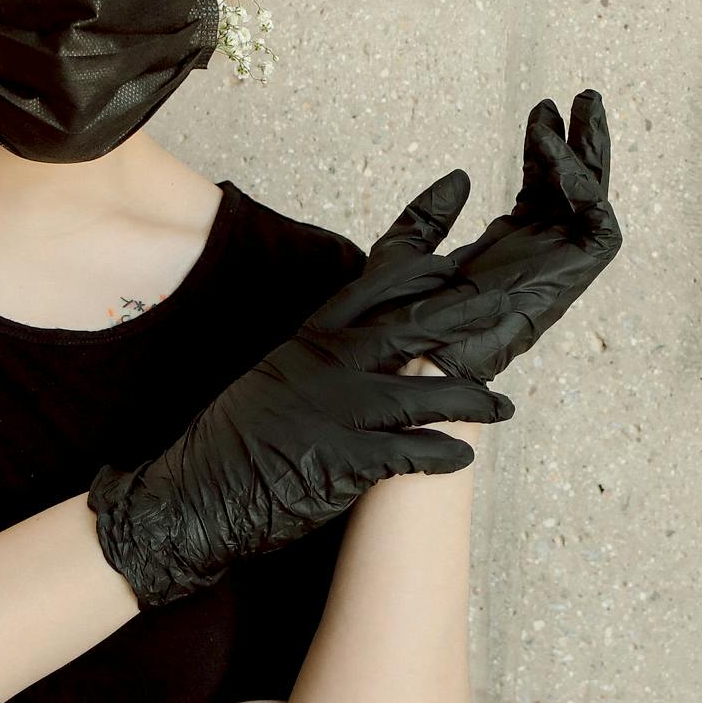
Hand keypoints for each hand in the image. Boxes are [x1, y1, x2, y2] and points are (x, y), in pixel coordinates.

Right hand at [85, 171, 518, 608]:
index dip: (422, 243)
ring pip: (427, 388)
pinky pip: (411, 451)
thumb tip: (359, 342)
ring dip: (472, 398)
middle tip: (511, 304)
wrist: (191, 497)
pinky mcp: (345, 460)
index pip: (379, 276)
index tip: (455, 205)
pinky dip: (442, 453)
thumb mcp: (277, 376)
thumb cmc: (235, 443)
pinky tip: (463, 456)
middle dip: (468, 313)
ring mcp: (340, 408)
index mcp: (314, 336)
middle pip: (416, 320)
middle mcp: (330, 361)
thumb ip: (320, 354)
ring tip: (504, 408)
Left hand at [423, 89, 621, 384]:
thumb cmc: (397, 316)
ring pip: (595, 202)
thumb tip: (460, 176)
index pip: (542, 192)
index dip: (545, 152)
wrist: (406, 350)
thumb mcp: (406, 247)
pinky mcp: (570, 278)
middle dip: (584, 143)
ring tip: (583, 107)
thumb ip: (430, 213)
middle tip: (585, 97)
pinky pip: (597, 228)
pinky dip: (583, 188)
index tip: (539, 111)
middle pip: (576, 191)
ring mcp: (556, 268)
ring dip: (592, 154)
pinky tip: (554, 157)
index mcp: (510, 250)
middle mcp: (540, 257)